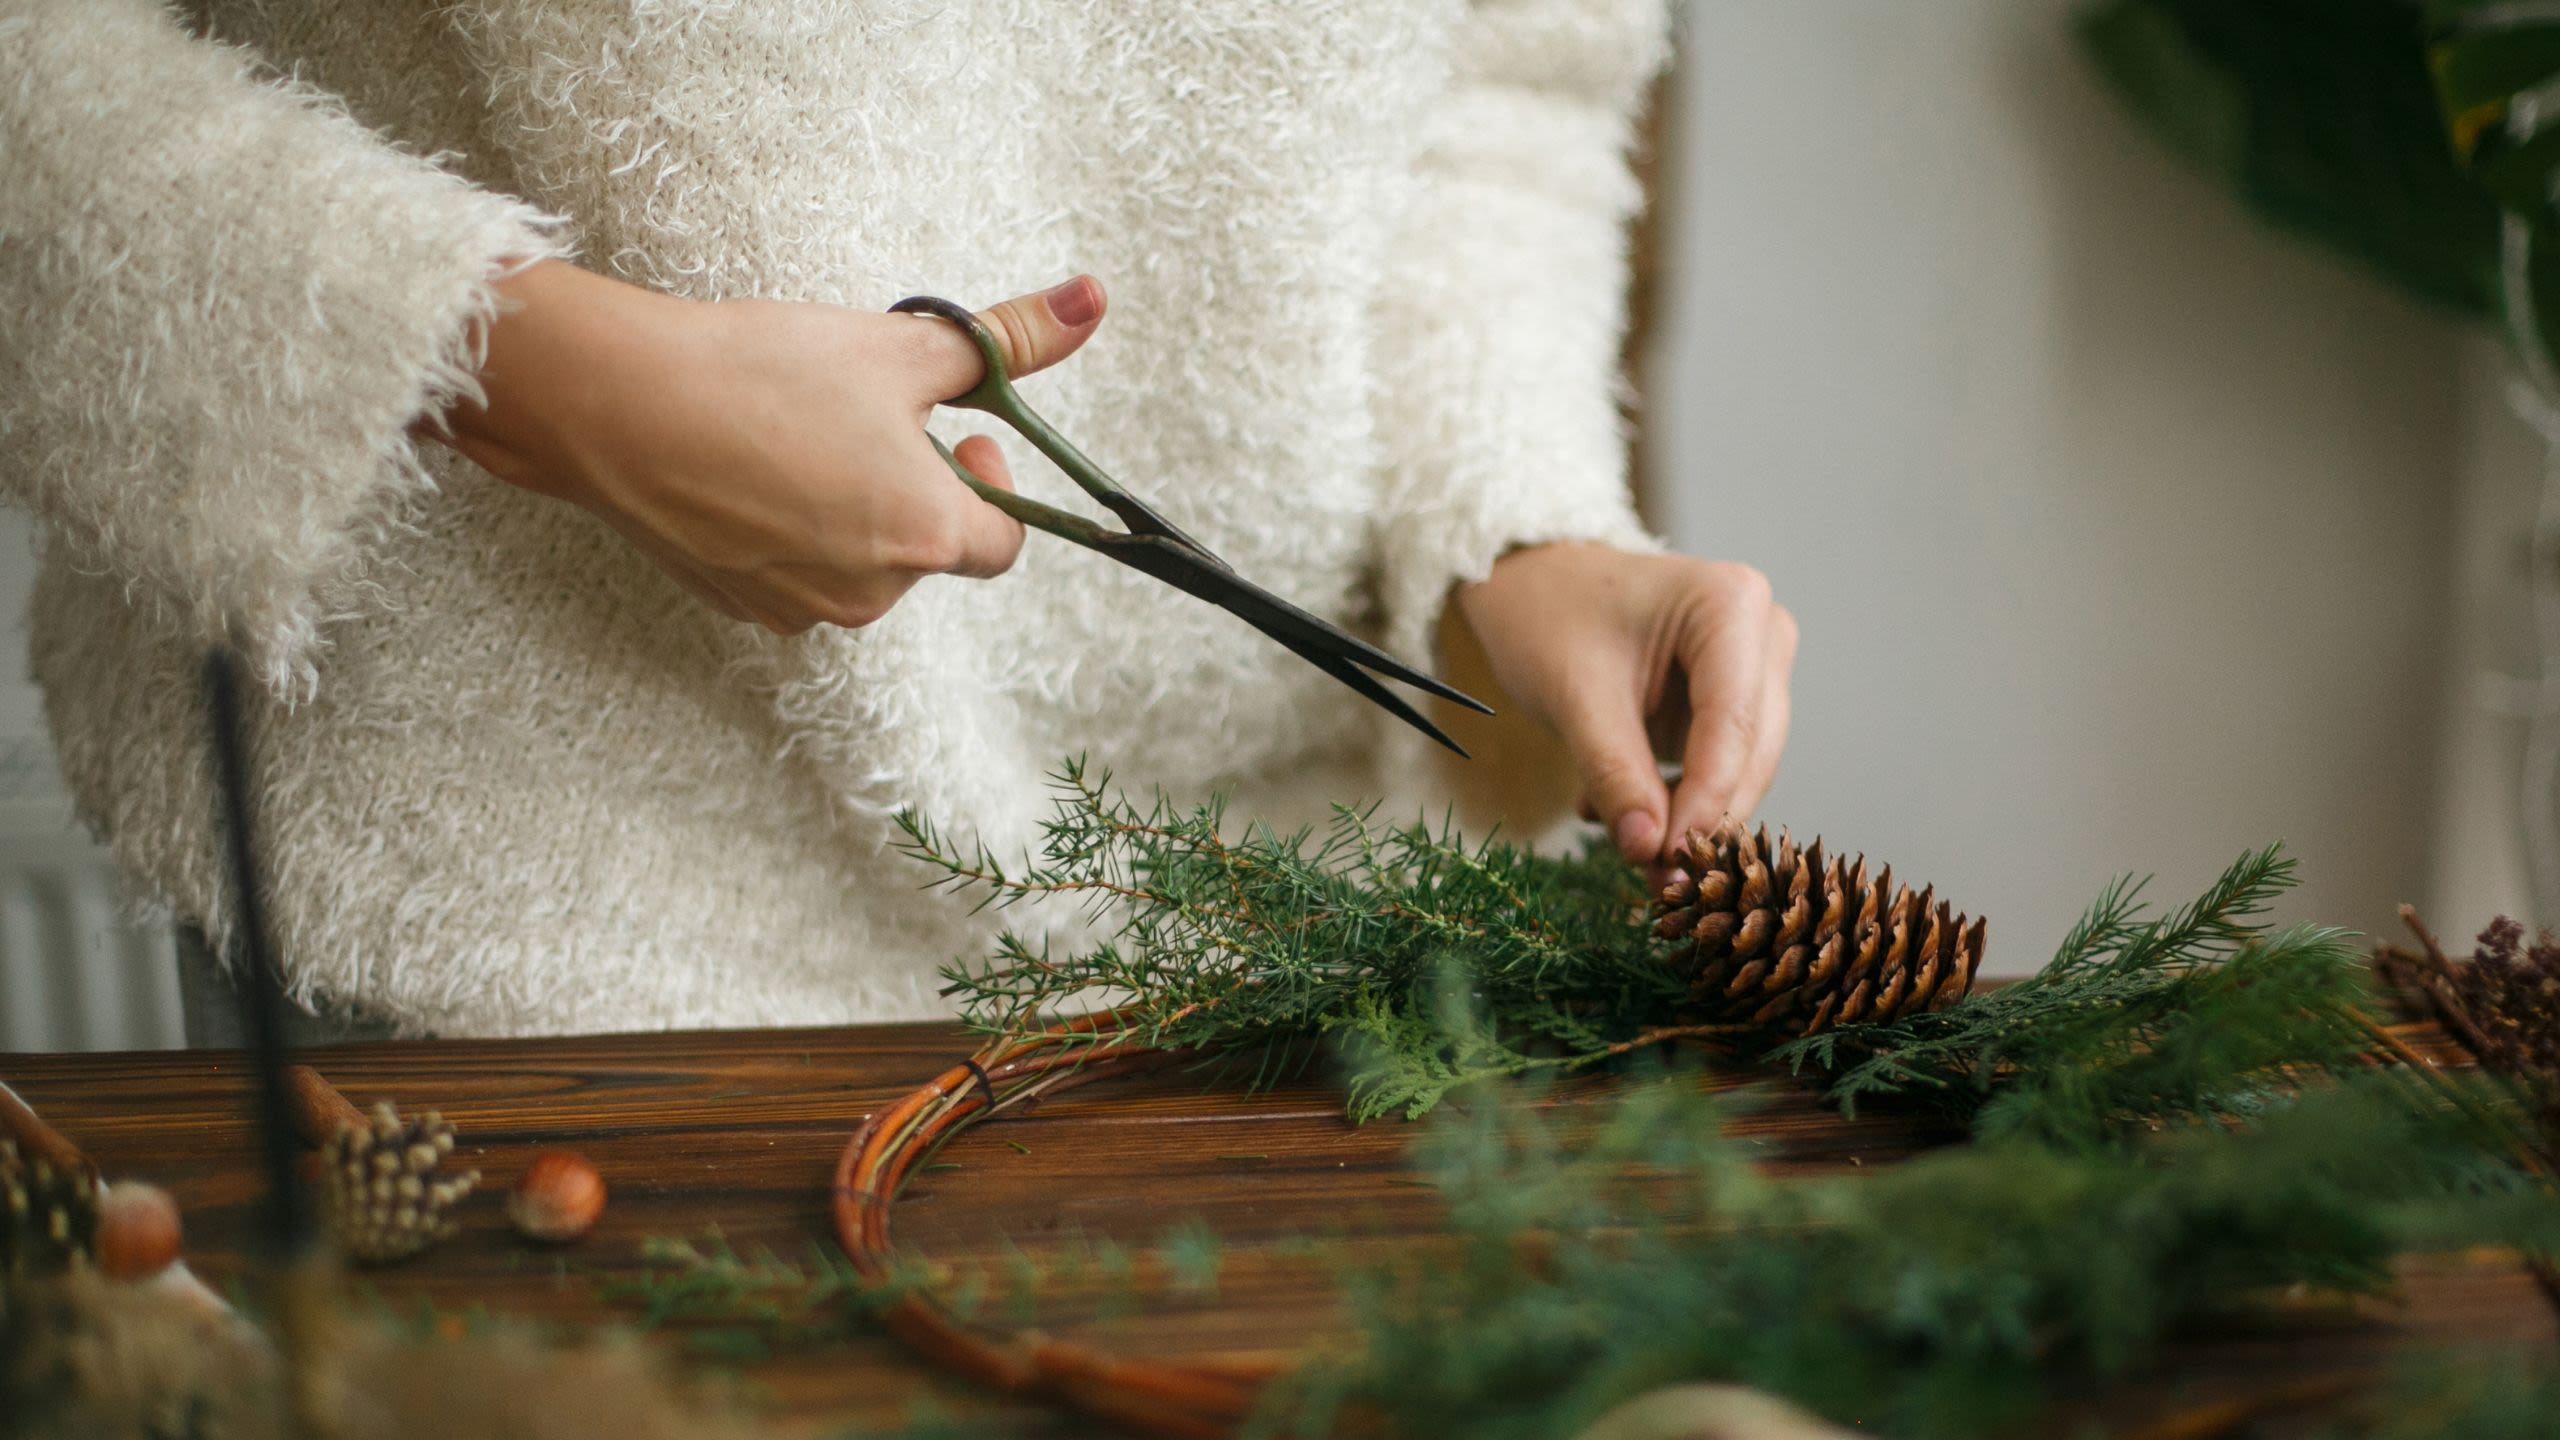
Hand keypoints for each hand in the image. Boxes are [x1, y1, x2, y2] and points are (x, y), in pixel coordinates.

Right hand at [437, 260, 1106, 632]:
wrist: (615, 406)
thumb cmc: (762, 371)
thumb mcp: (899, 345)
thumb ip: (1003, 339)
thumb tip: (1090, 303)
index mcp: (925, 536)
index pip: (1004, 542)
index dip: (993, 485)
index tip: (958, 433)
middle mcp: (872, 594)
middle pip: (929, 549)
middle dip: (915, 487)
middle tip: (864, 417)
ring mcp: (802, 610)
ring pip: (862, 562)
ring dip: (854, 508)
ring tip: (797, 437)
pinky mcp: (743, 609)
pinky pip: (798, 573)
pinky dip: (792, 529)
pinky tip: (749, 467)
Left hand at [1457, 544, 1796, 867]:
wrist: (1528, 582)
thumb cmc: (1547, 613)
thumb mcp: (1574, 695)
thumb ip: (1615, 773)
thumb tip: (1647, 850)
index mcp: (1731, 606)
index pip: (1736, 724)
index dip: (1707, 802)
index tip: (1672, 862)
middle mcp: (1762, 632)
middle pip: (1750, 752)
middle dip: (1701, 819)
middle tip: (1654, 879)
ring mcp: (1752, 666)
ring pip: (1740, 769)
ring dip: (1682, 814)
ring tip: (1617, 835)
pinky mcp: (1731, 699)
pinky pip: (1714, 766)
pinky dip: (1669, 797)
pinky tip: (1611, 806)